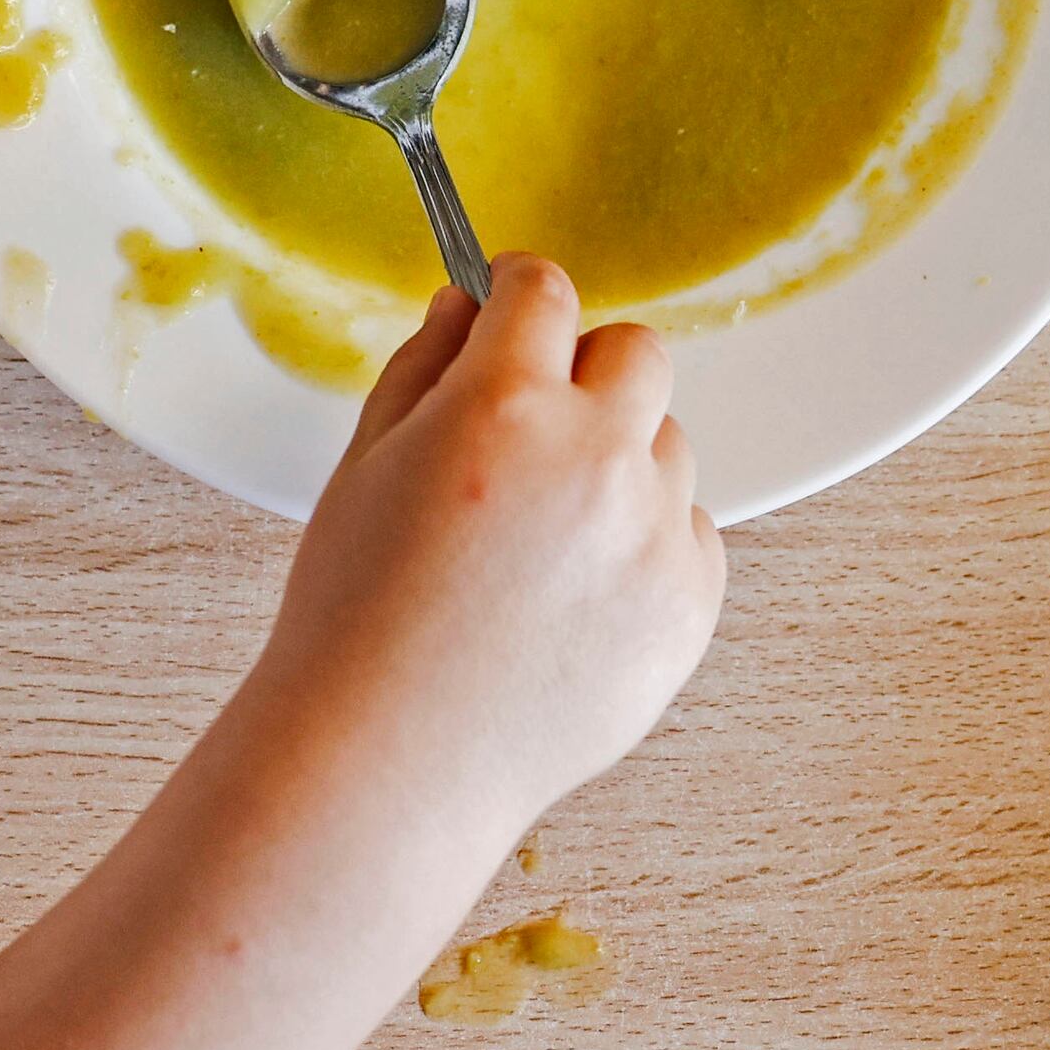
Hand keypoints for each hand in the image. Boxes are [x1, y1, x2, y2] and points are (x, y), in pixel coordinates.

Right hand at [244, 259, 726, 836]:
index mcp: (504, 406)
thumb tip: (468, 307)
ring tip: (542, 541)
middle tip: (529, 429)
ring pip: (667, 446)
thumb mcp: (363, 467)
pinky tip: (576, 595)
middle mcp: (597, 456)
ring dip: (619, 463)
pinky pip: (691, 533)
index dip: (517, 294)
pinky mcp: (691, 603)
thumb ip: (423, 369)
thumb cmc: (358, 619)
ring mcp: (655, 533)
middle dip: (585, 370)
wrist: (394, 759)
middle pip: (635, 352)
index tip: (509, 309)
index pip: (543, 290)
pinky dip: (647, 545)